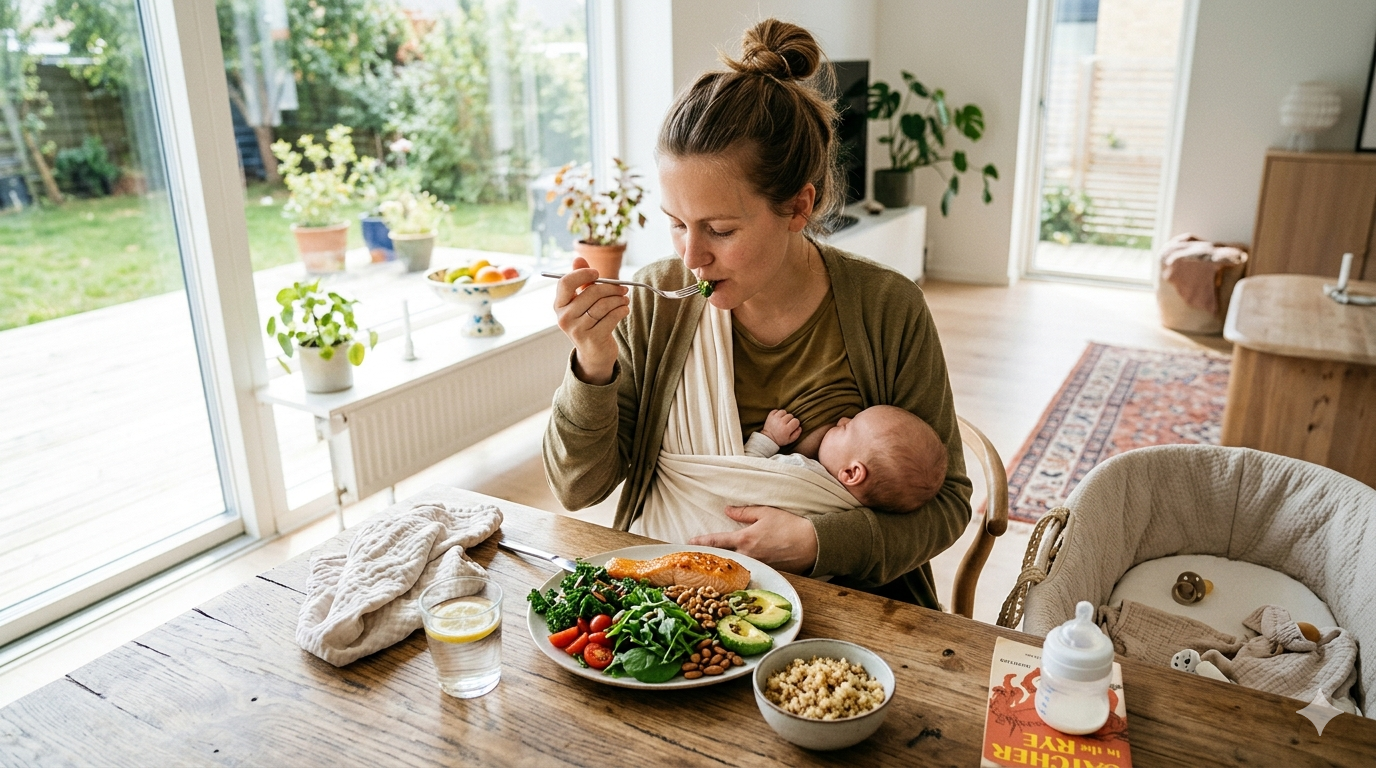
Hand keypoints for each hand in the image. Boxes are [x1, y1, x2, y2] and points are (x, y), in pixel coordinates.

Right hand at [553, 257, 629, 384]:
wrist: (594, 354)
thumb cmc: (589, 322)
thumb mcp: (582, 302)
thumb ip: (581, 280)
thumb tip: (578, 258)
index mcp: (559, 305)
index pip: (566, 282)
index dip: (583, 274)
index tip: (597, 274)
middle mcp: (564, 317)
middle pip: (591, 292)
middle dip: (611, 288)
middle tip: (623, 289)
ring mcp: (577, 330)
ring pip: (603, 305)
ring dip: (619, 299)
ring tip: (625, 299)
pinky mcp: (592, 339)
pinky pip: (612, 317)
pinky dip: (622, 310)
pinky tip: (625, 309)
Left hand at [689, 505, 817, 574]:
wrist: (812, 544)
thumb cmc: (790, 525)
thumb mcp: (766, 513)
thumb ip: (744, 512)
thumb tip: (727, 510)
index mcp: (745, 539)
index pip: (718, 541)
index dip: (702, 542)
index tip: (690, 543)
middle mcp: (749, 556)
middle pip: (723, 558)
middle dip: (711, 558)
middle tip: (699, 558)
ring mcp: (758, 566)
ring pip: (737, 566)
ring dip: (727, 565)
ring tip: (716, 565)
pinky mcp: (769, 573)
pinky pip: (752, 571)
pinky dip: (743, 570)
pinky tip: (739, 570)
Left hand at [761, 409, 800, 446]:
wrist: (768, 438)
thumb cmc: (780, 440)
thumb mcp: (790, 440)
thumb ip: (797, 434)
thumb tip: (800, 427)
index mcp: (786, 429)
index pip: (796, 421)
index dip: (795, 423)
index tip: (792, 426)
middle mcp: (781, 422)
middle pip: (790, 415)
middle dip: (790, 420)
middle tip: (787, 424)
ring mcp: (775, 418)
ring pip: (784, 411)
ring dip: (784, 415)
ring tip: (782, 420)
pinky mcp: (770, 416)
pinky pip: (776, 410)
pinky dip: (777, 413)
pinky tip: (777, 418)